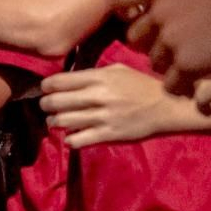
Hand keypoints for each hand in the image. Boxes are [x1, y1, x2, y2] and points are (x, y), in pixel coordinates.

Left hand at [39, 64, 173, 147]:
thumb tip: (71, 79)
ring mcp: (102, 117)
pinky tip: (71, 136)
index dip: (46, 86)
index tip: (44, 89)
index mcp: (99, 78)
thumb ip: (94, 73)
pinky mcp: (108, 134)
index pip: (61, 81)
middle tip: (45, 107)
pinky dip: (69, 139)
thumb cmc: (141, 86)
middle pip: (57, 101)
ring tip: (54, 122)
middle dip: (45, 105)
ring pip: (64, 121)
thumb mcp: (119, 70)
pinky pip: (78, 140)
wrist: (165, 107)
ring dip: (54, 123)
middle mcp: (98, 96)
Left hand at [117, 0, 210, 90]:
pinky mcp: (190, 63)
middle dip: (146, 41)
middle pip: (134, 37)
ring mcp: (174, 40)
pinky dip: (177, 85)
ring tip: (179, 63)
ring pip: (153, 61)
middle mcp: (161, 14)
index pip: (123, 3)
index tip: (136, 18)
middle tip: (163, 44)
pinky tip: (188, 84)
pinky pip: (172, 82)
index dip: (127, 12)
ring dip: (163, 63)